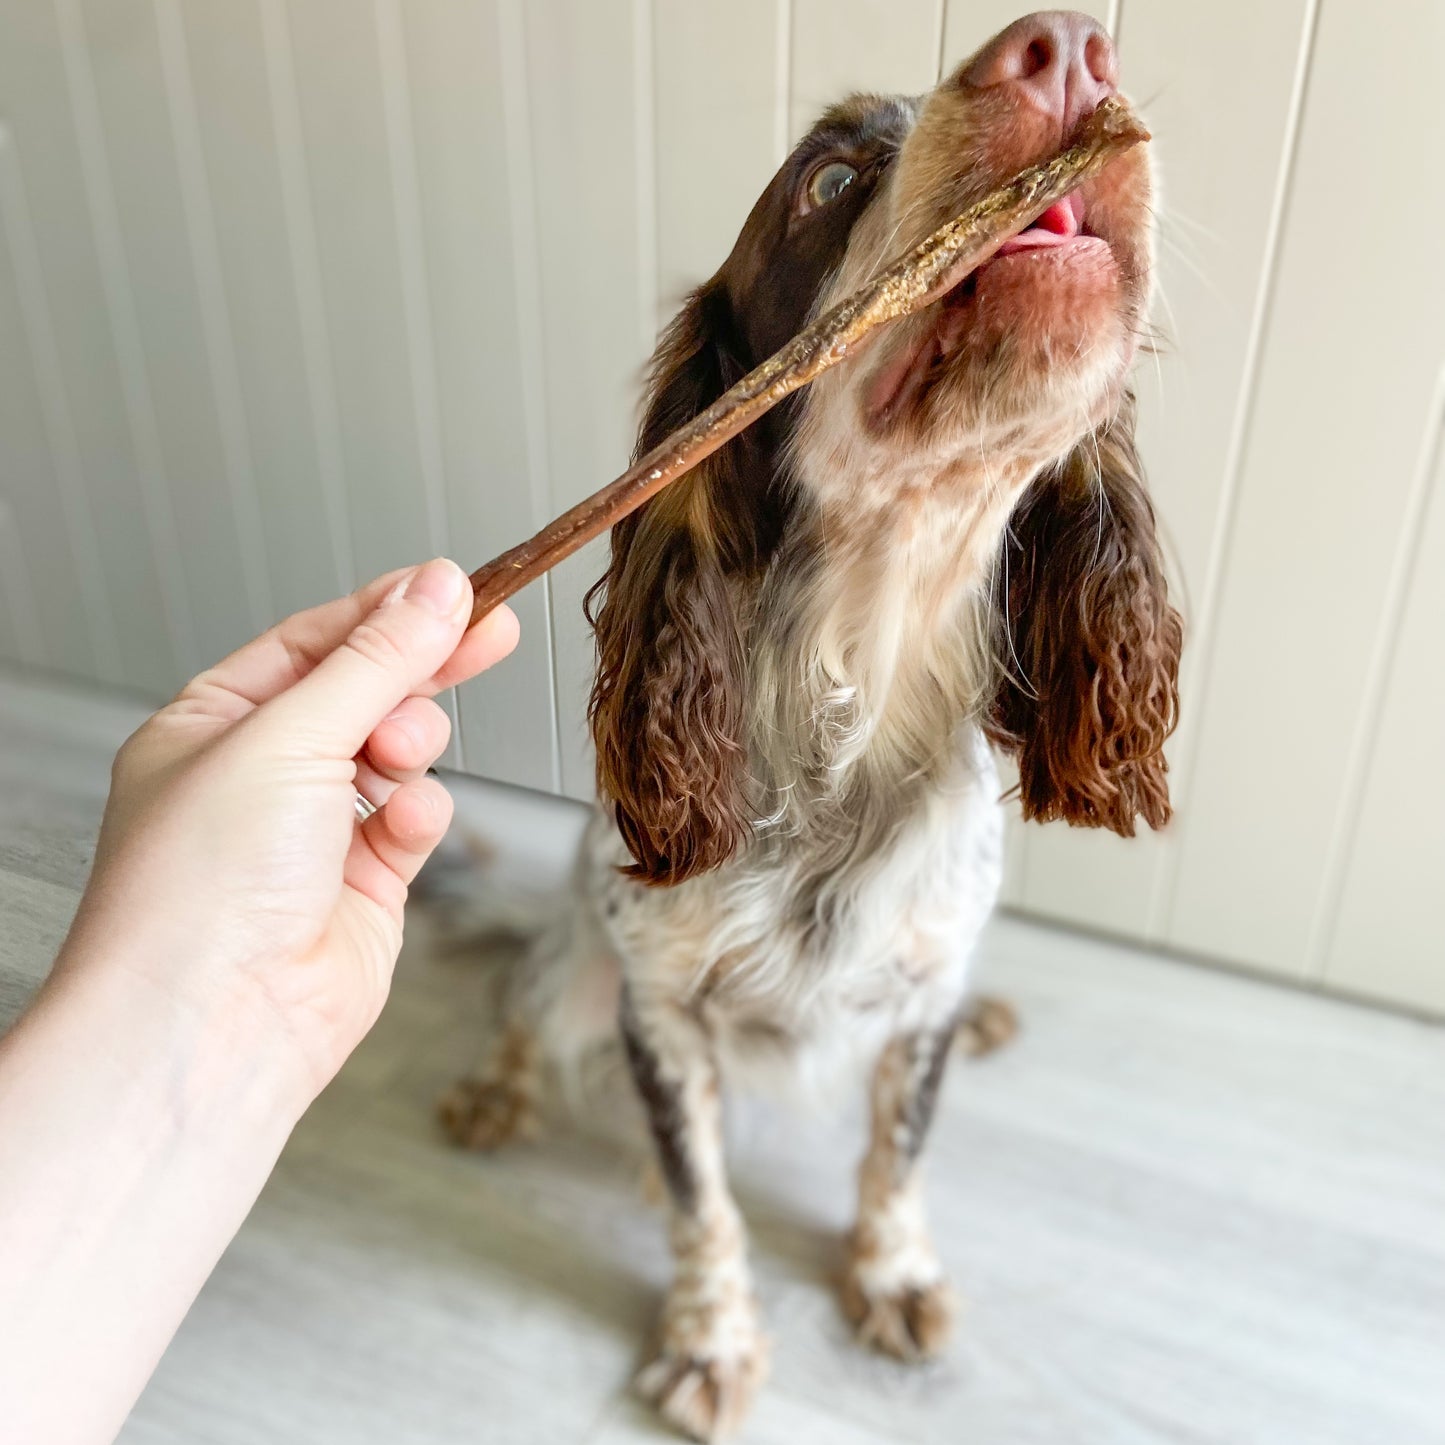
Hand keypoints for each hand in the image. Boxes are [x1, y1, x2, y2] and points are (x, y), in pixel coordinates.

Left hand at [60, 558, 516, 1098]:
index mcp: (214, 725)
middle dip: (421, 669)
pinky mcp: (363, 885)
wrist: (216, 1025)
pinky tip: (404, 827)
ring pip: (398, 757)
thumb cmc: (202, 887)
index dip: (385, 612)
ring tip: (401, 757)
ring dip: (411, 748)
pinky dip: (419, 817)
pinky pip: (414, 822)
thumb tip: (437, 590)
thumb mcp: (291, 736)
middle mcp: (261, 776)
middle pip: (364, 694)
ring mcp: (314, 833)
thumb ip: (377, 661)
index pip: (314, 643)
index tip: (455, 589)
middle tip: (491, 633)